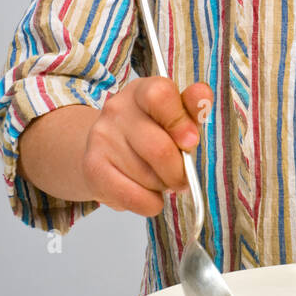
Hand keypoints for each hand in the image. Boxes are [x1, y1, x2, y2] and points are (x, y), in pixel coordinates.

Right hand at [81, 77, 213, 216]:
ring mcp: (101, 138)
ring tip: (156, 179)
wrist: (107, 153)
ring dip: (162, 186)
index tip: (191, 142)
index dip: (180, 122)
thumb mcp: (176, 118)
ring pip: (149, 177)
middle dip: (178, 171)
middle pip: (159, 148)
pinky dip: (149, 203)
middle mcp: (116, 109)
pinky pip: (133, 197)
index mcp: (141, 91)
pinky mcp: (92, 168)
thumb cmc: (152, 135)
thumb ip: (192, 109)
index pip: (160, 95)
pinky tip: (146, 195)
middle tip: (181, 176)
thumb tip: (203, 94)